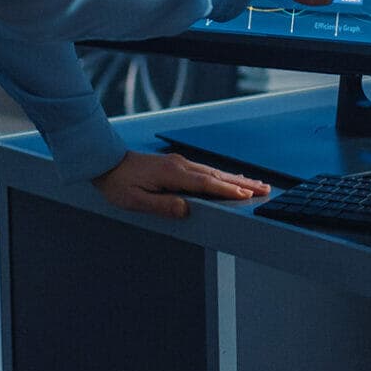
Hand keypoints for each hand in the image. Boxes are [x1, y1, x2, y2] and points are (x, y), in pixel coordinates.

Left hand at [91, 150, 269, 218]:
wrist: (106, 161)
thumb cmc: (119, 183)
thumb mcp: (135, 200)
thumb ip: (162, 205)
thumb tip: (186, 209)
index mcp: (173, 174)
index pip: (206, 184)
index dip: (227, 191)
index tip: (247, 196)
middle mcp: (180, 165)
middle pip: (217, 177)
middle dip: (242, 184)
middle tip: (264, 190)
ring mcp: (180, 163)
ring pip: (214, 173)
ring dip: (236, 180)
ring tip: (256, 185)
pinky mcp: (177, 164)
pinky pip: (206, 171)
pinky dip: (222, 176)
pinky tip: (229, 180)